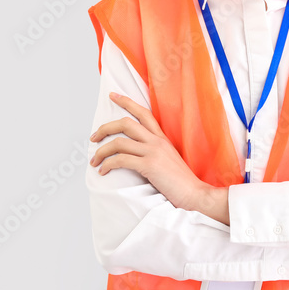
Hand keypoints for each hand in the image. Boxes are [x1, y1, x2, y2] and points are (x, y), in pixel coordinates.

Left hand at [90, 92, 209, 212]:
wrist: (194, 194)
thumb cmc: (181, 181)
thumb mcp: (168, 160)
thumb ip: (154, 152)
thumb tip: (135, 154)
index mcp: (162, 138)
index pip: (143, 113)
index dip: (126, 102)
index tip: (113, 96)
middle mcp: (157, 141)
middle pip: (125, 123)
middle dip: (105, 128)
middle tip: (94, 137)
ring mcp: (153, 152)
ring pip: (119, 142)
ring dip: (102, 151)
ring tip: (95, 160)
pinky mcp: (149, 166)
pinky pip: (121, 160)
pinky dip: (108, 164)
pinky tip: (103, 171)